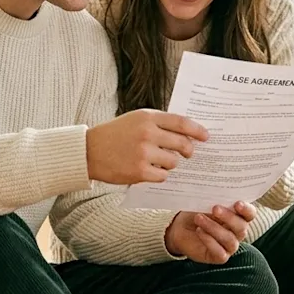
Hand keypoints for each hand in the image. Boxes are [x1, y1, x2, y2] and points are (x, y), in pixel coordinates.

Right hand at [86, 109, 208, 184]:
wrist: (88, 151)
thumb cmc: (114, 135)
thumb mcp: (135, 120)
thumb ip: (158, 123)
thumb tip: (185, 133)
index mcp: (147, 117)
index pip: (180, 122)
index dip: (196, 130)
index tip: (205, 136)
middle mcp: (147, 133)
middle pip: (182, 143)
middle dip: (189, 150)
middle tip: (189, 153)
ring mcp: (143, 153)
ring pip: (173, 161)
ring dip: (170, 163)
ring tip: (158, 161)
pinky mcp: (139, 171)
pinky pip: (163, 175)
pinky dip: (160, 175)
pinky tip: (150, 170)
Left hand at [165, 202, 256, 263]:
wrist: (181, 228)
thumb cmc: (198, 213)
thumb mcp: (206, 204)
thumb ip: (216, 200)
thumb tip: (219, 190)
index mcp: (239, 217)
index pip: (250, 214)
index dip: (247, 210)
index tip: (237, 203)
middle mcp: (238, 233)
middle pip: (241, 227)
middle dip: (229, 217)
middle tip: (215, 208)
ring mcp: (230, 246)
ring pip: (229, 239)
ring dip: (214, 228)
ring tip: (199, 218)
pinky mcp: (220, 257)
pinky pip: (219, 252)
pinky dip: (209, 240)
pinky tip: (199, 231)